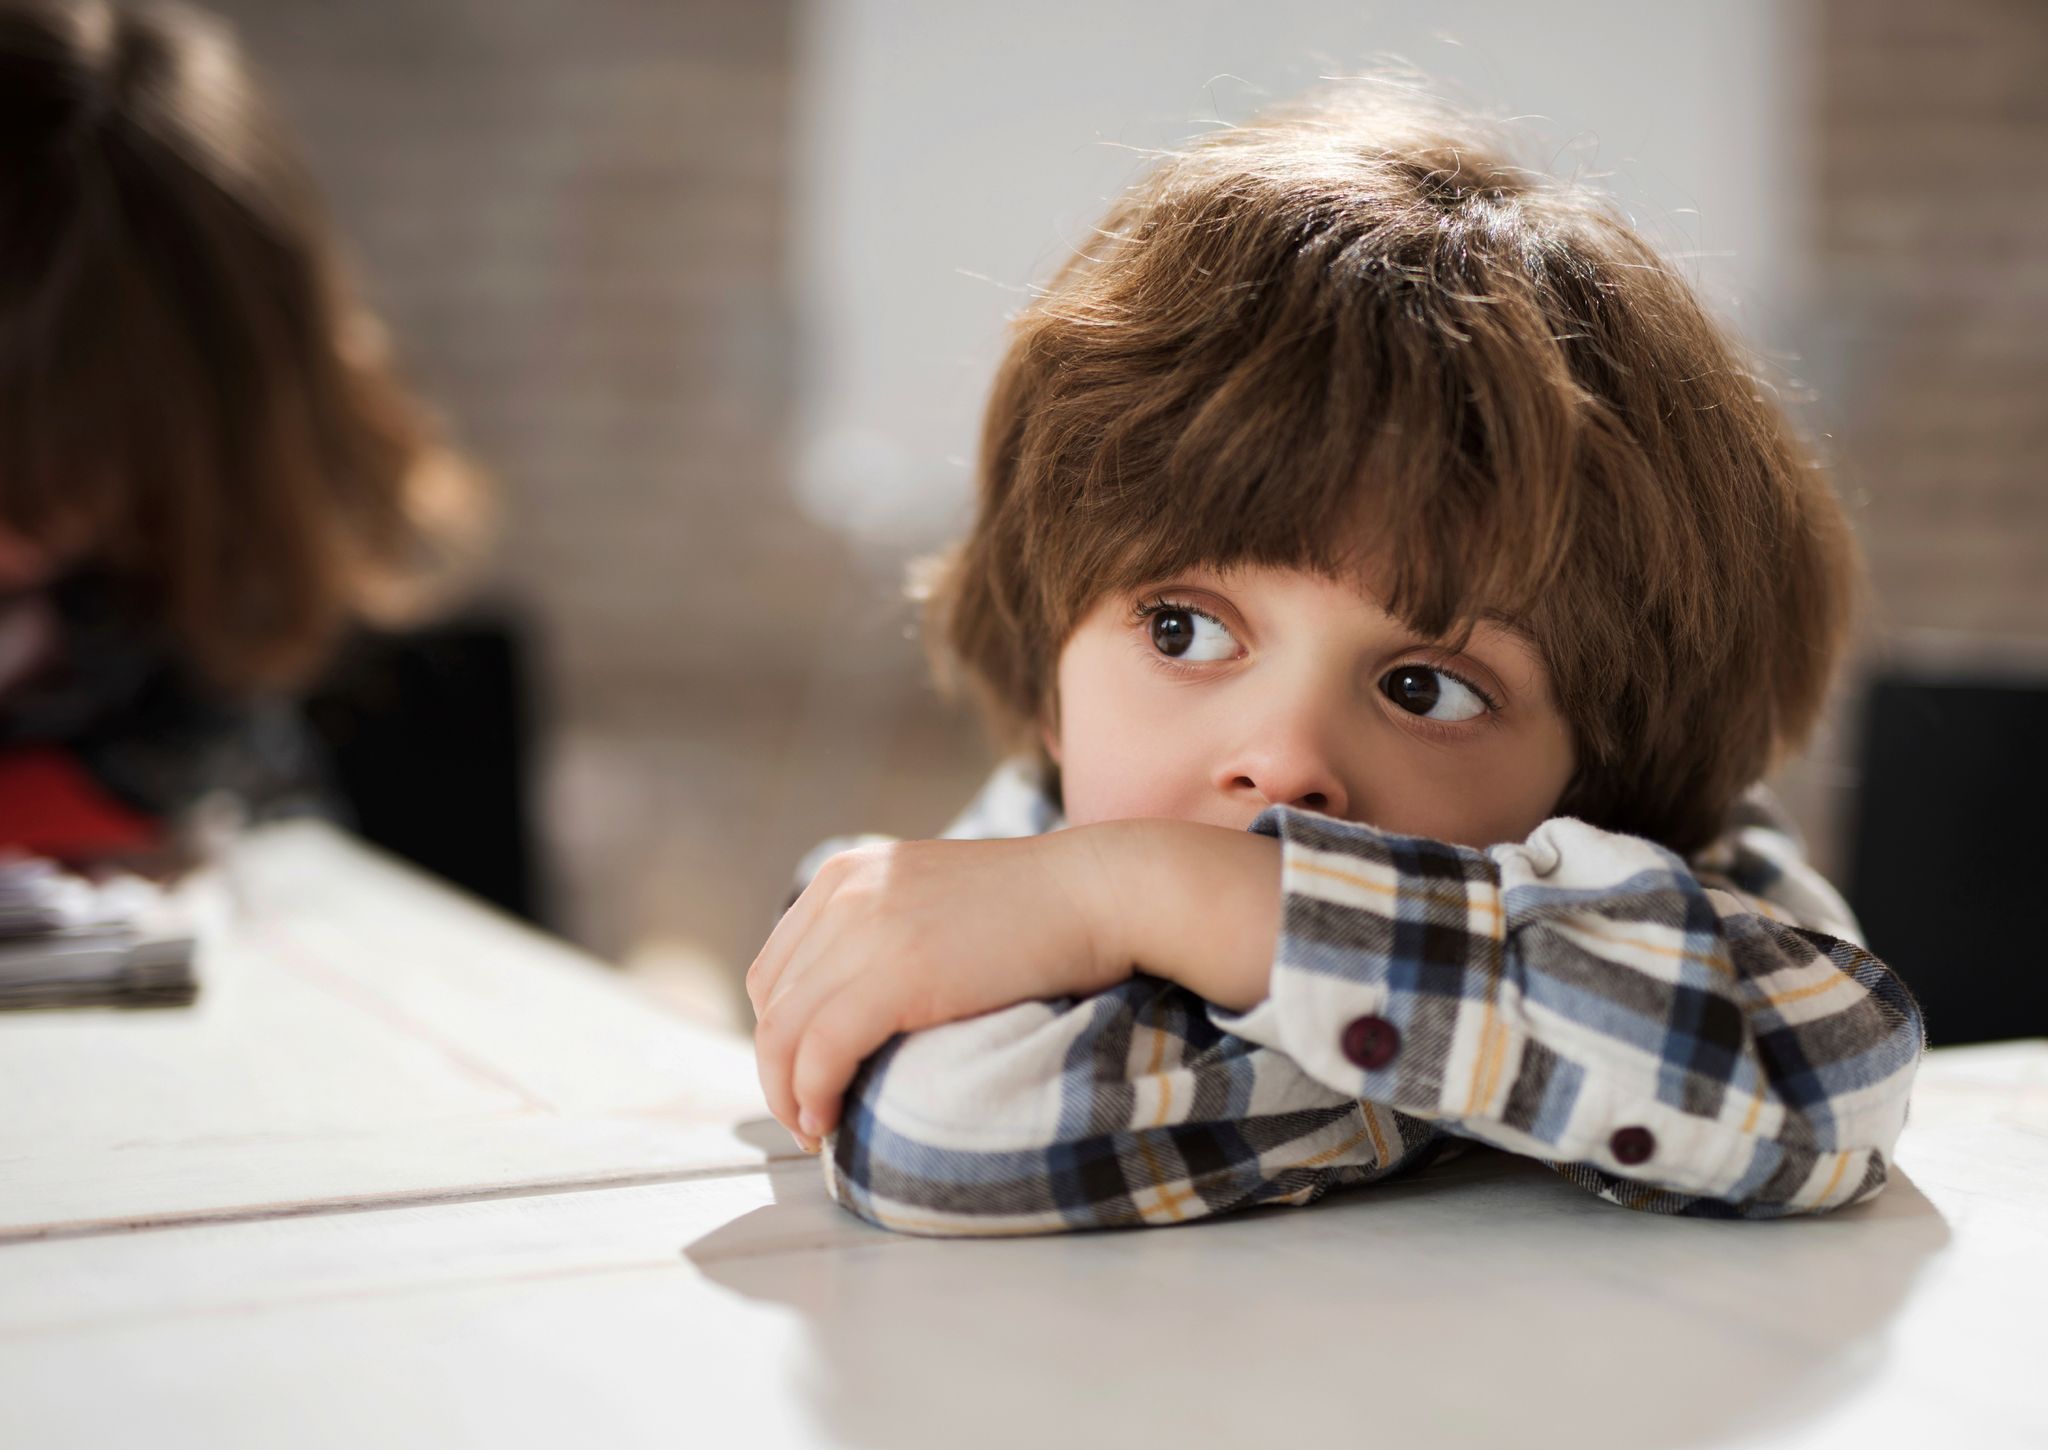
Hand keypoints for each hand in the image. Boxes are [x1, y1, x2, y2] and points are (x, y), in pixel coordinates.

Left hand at [747, 832, 1126, 1151]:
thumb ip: (887, 934)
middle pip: (773, 1004)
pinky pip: (822, 1048)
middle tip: (809, 1119)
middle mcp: (846, 894)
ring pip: (784, 1032)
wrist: (1102, 890)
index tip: (806, 1079)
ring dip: (789, 1094)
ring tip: (817, 1131)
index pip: (775, 970)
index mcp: (848, 875)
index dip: (780, 1035)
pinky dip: (812, 1093)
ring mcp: (868, 928)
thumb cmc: (1040, 910)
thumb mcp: (935, 902)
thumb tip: (858, 1008)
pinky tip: (829, 1121)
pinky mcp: (896, 972)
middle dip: (779, 1071)